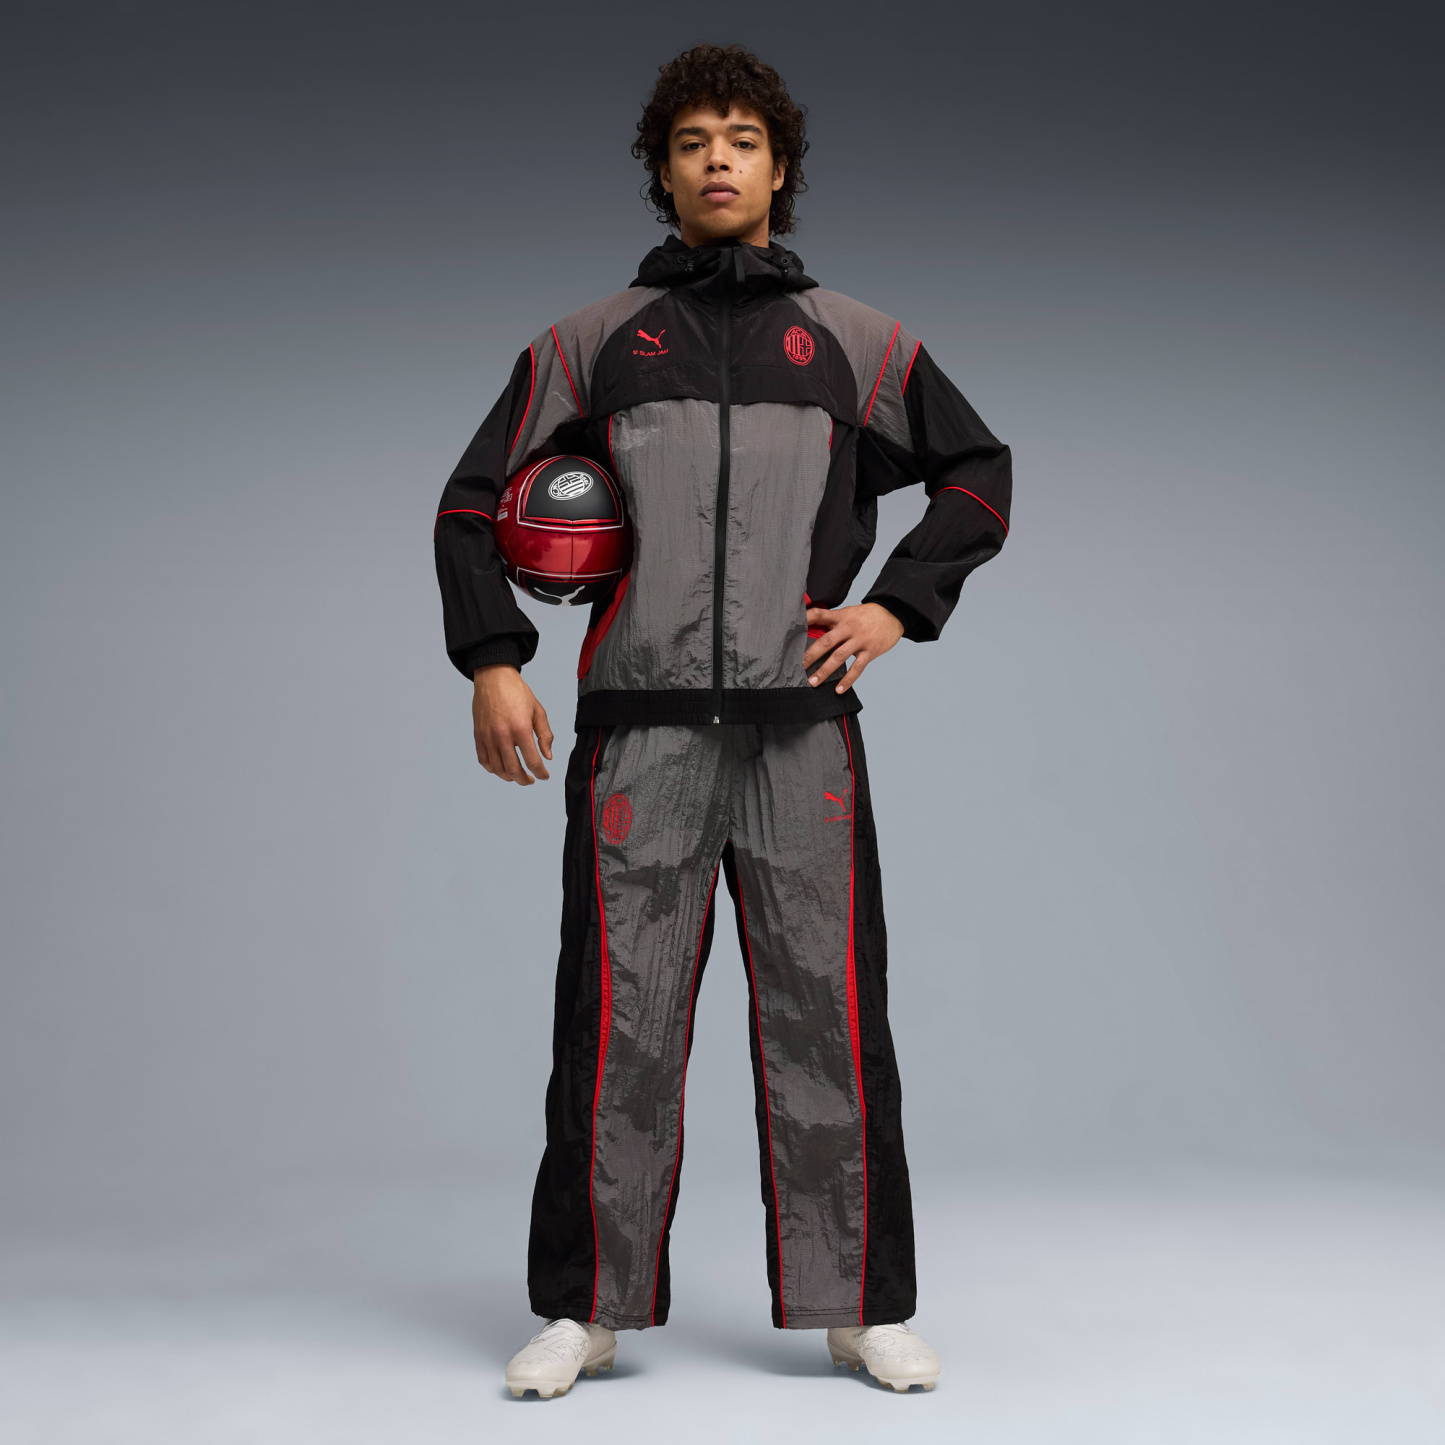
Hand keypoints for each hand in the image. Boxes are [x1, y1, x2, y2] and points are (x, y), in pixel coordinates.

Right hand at [472, 665, 553, 783]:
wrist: (494, 678)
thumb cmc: (517, 692)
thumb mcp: (538, 711)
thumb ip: (545, 735)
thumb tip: (547, 756)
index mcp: (520, 728)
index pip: (532, 761)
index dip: (540, 773)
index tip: (544, 776)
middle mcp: (502, 735)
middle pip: (513, 769)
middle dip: (524, 780)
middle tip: (530, 780)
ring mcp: (488, 736)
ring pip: (497, 768)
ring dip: (508, 777)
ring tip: (517, 776)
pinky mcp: (478, 735)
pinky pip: (484, 760)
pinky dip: (493, 769)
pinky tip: (501, 768)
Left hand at [803, 602, 904, 692]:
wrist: (893, 614)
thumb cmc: (867, 616)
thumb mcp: (849, 613)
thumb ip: (833, 622)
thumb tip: (811, 631)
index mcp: (841, 616)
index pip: (820, 614)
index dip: (806, 618)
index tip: (791, 627)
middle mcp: (849, 627)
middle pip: (827, 641)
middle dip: (811, 654)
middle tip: (797, 666)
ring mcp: (860, 640)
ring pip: (839, 656)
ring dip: (825, 670)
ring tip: (813, 682)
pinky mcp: (870, 651)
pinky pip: (857, 668)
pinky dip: (848, 680)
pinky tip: (838, 689)